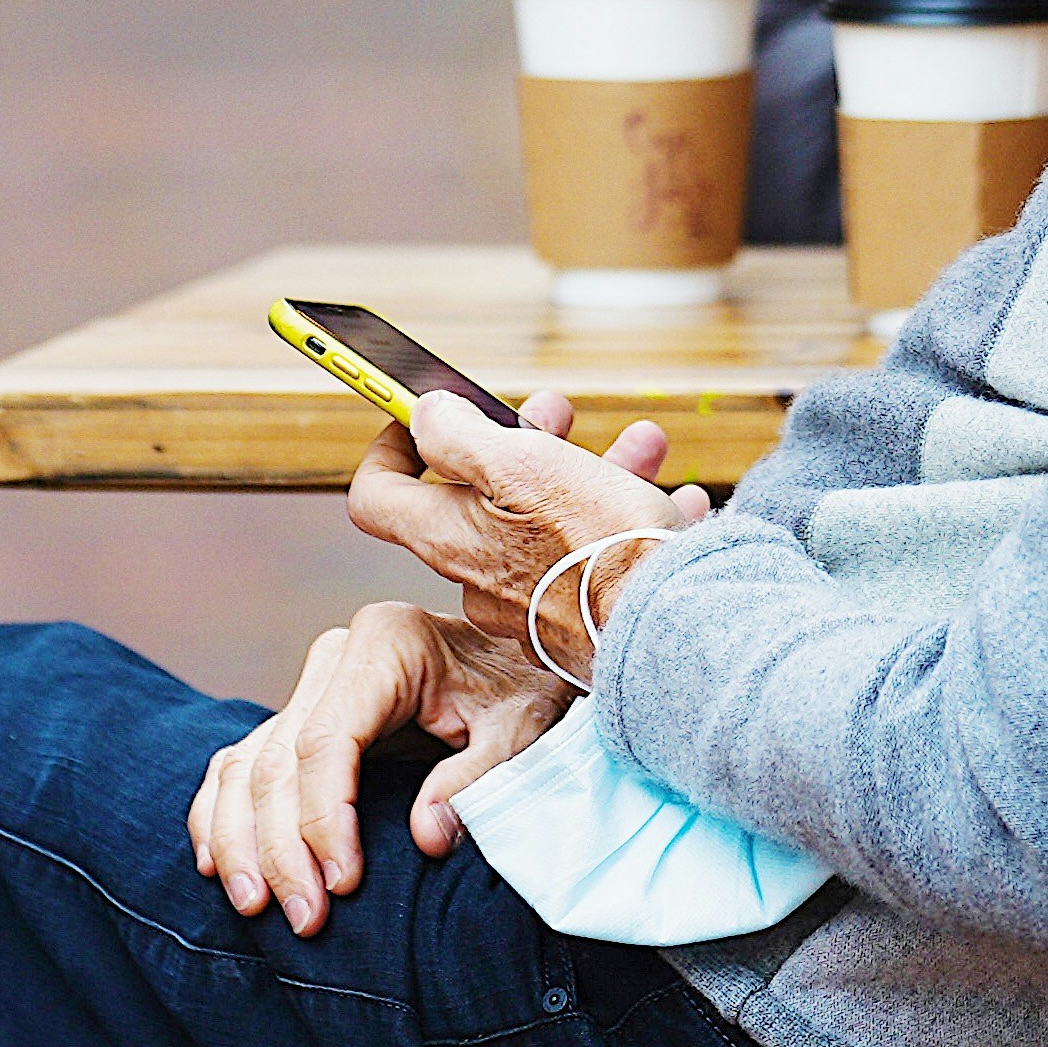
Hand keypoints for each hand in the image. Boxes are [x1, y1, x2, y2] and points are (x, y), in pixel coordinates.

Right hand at [187, 602, 567, 938]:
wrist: (525, 666)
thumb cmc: (525, 694)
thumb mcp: (523, 730)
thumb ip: (478, 778)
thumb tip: (427, 836)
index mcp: (388, 642)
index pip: (328, 739)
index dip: (322, 818)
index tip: (340, 885)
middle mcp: (338, 656)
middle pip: (279, 759)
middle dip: (282, 847)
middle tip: (304, 919)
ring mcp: (313, 684)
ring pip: (246, 764)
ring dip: (240, 842)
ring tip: (256, 908)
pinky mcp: (302, 714)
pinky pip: (240, 763)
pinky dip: (221, 815)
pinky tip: (217, 866)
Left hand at [348, 384, 709, 682]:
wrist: (669, 631)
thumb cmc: (595, 549)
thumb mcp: (520, 465)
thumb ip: (459, 436)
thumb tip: (424, 415)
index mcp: (450, 539)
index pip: (377, 497)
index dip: (390, 448)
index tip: (420, 418)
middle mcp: (479, 579)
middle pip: (478, 498)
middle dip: (519, 444)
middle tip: (553, 415)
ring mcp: (530, 606)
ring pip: (547, 522)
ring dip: (588, 473)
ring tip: (638, 448)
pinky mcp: (579, 623)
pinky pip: (591, 562)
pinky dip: (626, 522)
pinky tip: (670, 501)